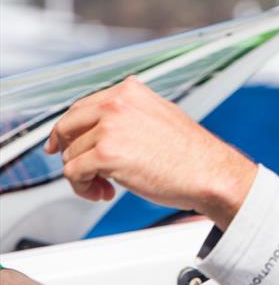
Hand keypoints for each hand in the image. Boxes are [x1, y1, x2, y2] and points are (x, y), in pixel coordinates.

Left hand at [44, 76, 256, 229]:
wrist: (209, 172)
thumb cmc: (191, 152)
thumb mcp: (159, 115)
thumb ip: (129, 114)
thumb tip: (102, 126)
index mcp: (130, 91)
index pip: (83, 106)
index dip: (70, 129)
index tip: (62, 143)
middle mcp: (117, 104)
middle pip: (67, 126)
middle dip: (67, 150)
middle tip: (77, 168)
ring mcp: (110, 128)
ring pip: (70, 155)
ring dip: (84, 175)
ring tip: (105, 186)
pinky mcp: (106, 154)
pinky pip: (73, 174)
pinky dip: (83, 188)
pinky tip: (104, 192)